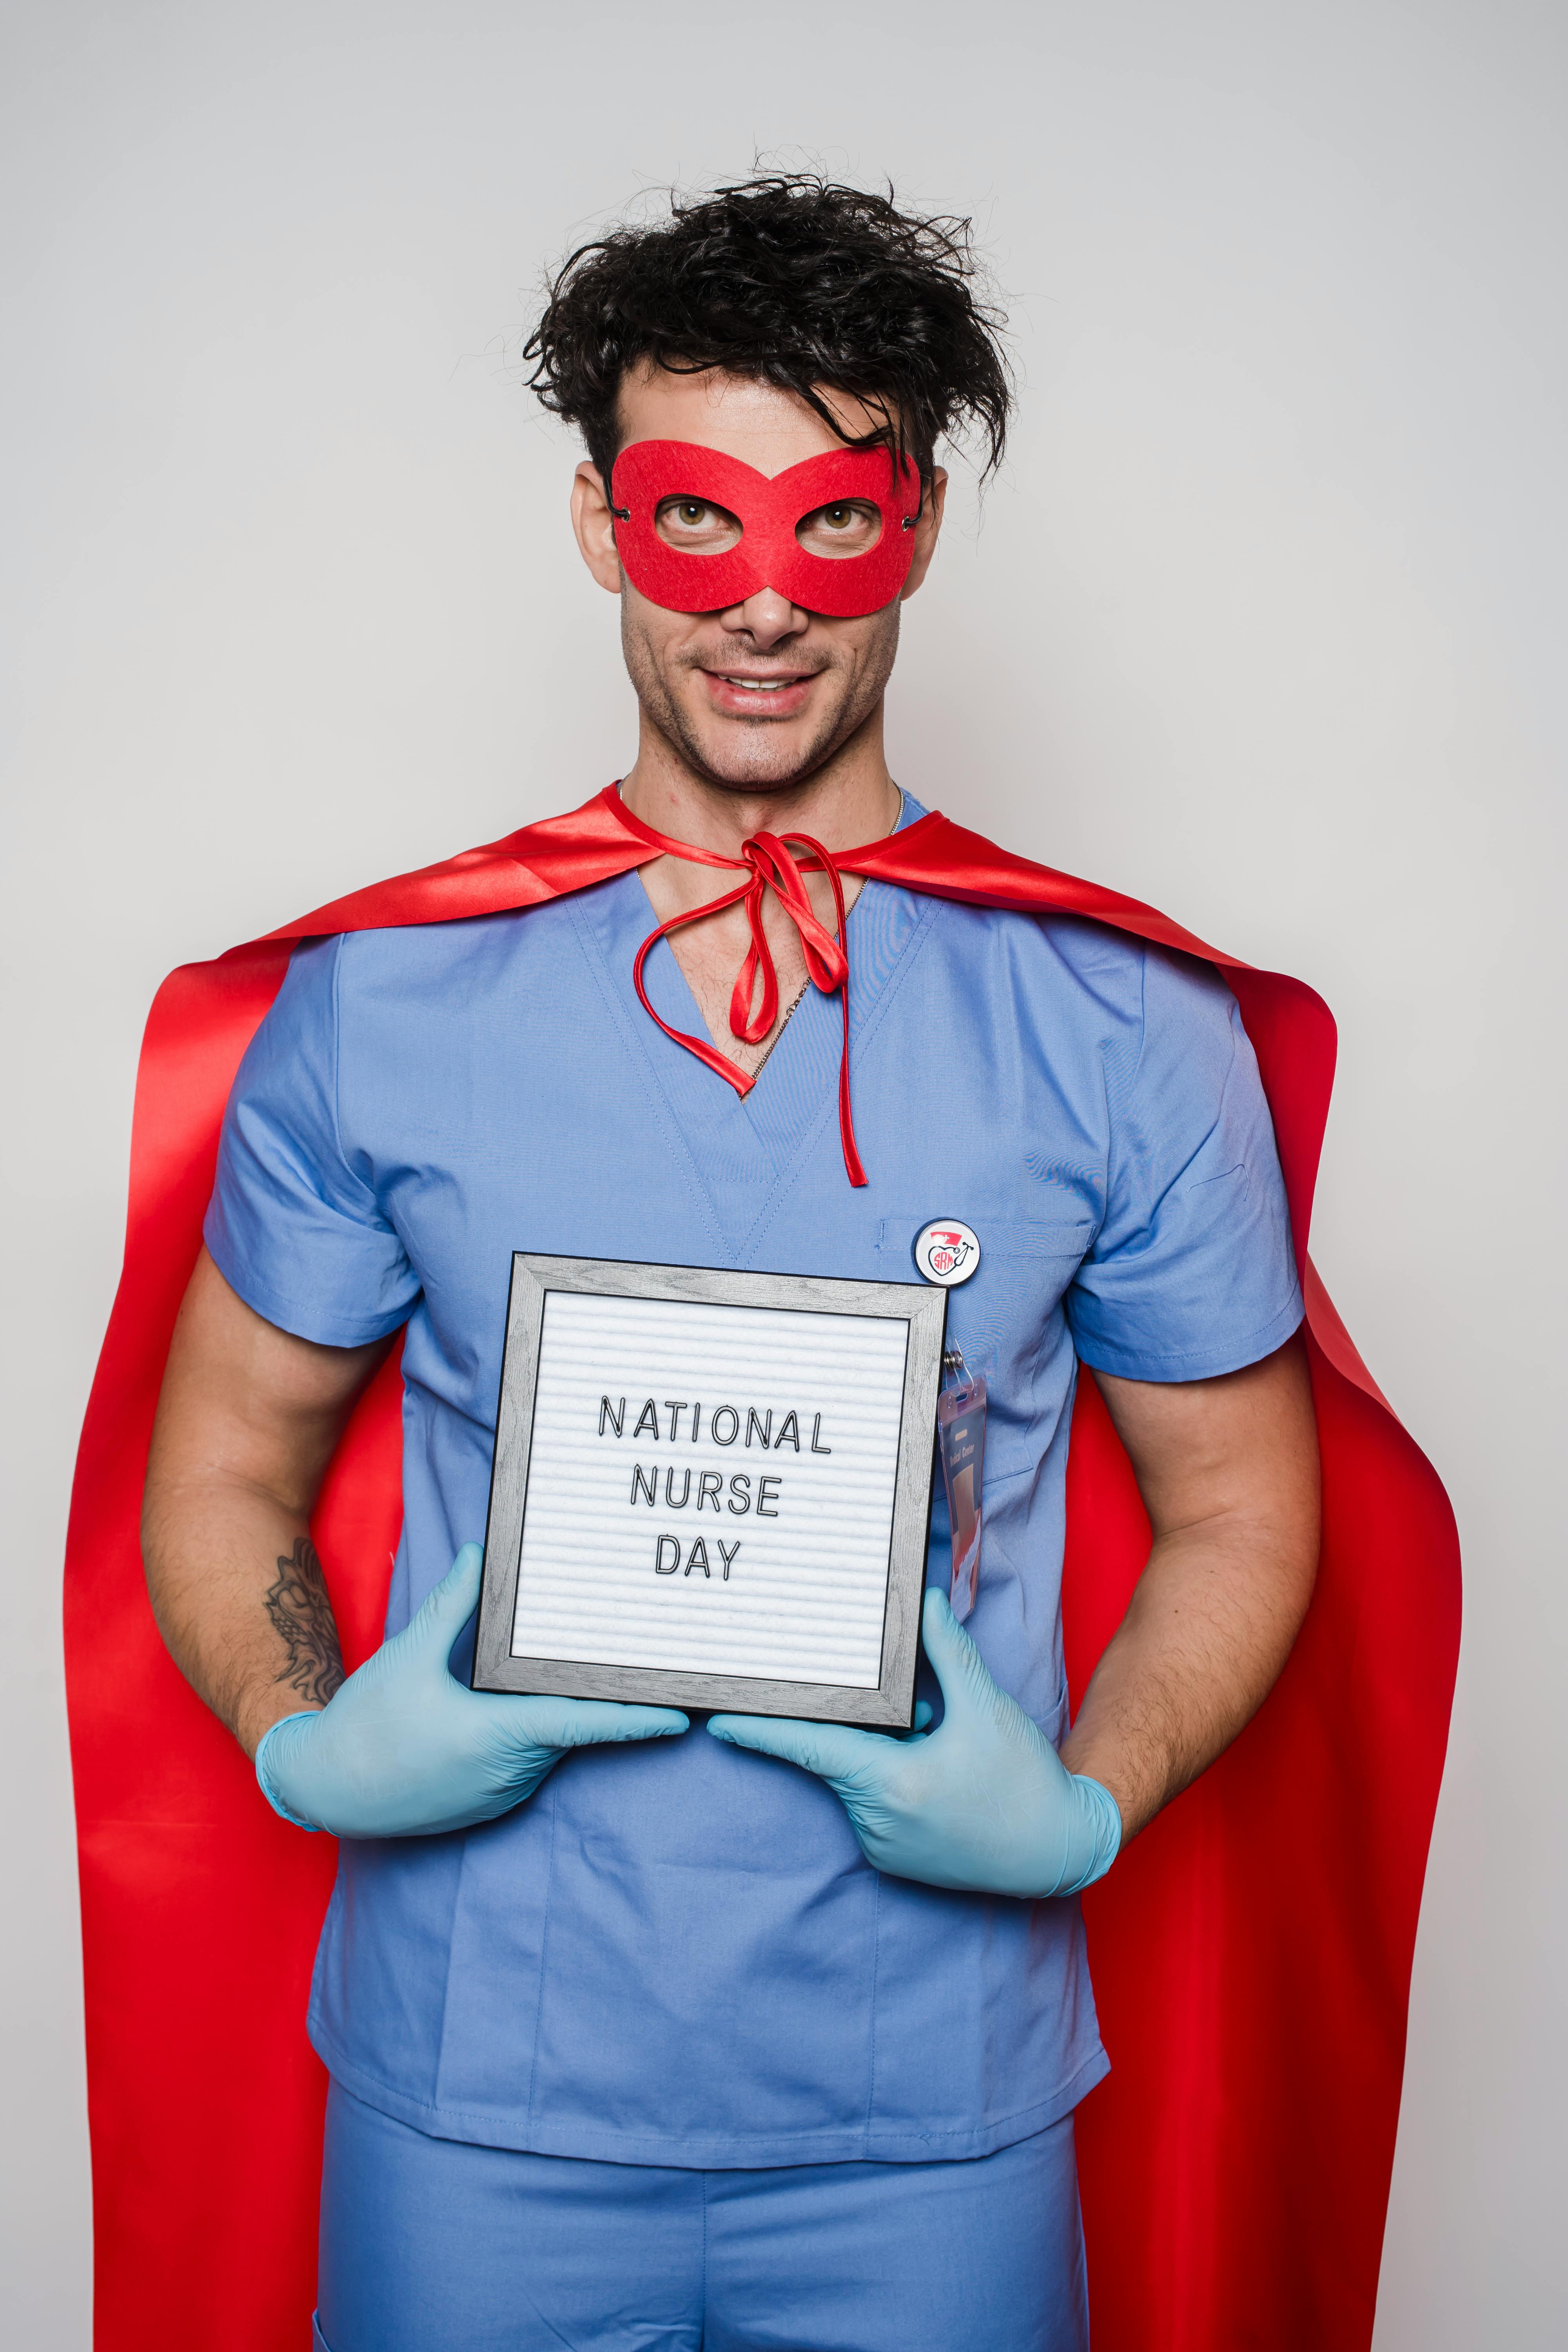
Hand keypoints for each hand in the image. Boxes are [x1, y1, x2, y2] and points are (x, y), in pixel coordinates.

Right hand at [255, 1545, 687, 1836]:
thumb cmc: (365, 1724)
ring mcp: (501, 1790)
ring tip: (594, 1670)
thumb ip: (452, 1607)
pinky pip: (530, 1757)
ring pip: (552, 1740)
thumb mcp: (408, 1657)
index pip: (584, 1725)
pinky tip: (533, 1700)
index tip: (683, 1714)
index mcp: (495, 1737)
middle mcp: (508, 1771)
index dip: (637, 1718)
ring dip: (566, 1710)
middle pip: (573, 1725)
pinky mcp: (490, 1798)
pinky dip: (539, 1729)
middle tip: (651, 1662)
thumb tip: (478, 1554)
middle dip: (607, 1696)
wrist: (325, 1788)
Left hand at [708, 1589, 1121, 1897]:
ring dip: (882, 1752)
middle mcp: (878, 1823)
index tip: (717, 1723)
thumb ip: (948, 1653)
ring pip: (858, 1780)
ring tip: (940, 1743)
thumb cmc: (1024, 1779)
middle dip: (861, 1726)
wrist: (1060, 1848)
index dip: (762, 1732)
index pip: (811, 1748)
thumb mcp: (986, 1707)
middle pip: (840, 1757)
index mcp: (892, 1785)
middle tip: (913, 1714)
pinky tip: (939, 1771)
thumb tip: (924, 1601)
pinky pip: (874, 1805)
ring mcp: (884, 1848)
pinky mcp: (895, 1861)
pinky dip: (891, 1779)